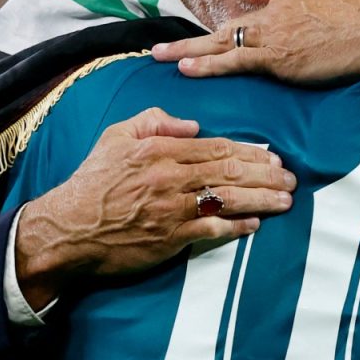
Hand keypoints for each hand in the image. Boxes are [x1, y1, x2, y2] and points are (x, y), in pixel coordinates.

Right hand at [15, 107, 295, 304]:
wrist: (68, 228)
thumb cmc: (92, 181)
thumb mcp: (116, 136)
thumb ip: (153, 120)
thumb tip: (191, 124)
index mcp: (160, 150)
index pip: (215, 147)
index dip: (249, 152)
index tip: (272, 156)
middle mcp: (171, 177)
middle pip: (230, 171)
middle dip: (266, 175)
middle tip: (290, 179)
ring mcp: (173, 209)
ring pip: (228, 199)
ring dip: (262, 200)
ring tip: (286, 201)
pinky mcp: (171, 238)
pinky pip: (212, 231)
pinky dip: (237, 227)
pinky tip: (255, 225)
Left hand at [150, 0, 359, 83]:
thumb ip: (318, 5)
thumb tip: (318, 9)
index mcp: (289, 1)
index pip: (251, 20)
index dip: (228, 35)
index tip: (210, 42)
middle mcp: (275, 14)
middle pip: (225, 29)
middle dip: (192, 40)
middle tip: (161, 48)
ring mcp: (275, 35)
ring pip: (221, 43)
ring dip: (188, 51)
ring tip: (159, 56)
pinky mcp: (280, 58)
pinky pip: (236, 62)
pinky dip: (209, 65)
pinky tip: (186, 68)